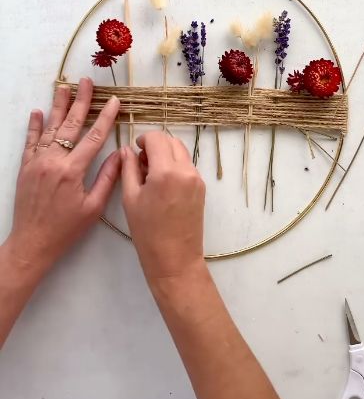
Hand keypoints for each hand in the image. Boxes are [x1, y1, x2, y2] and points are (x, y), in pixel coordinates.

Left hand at [6, 78, 120, 278]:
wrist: (32, 243)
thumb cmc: (66, 230)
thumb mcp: (93, 207)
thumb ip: (107, 179)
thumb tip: (119, 154)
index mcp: (73, 170)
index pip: (94, 136)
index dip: (106, 117)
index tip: (115, 101)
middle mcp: (54, 161)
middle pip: (70, 125)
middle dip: (81, 102)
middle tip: (86, 82)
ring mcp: (37, 162)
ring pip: (50, 128)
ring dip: (57, 106)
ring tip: (63, 87)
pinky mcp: (25, 167)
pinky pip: (30, 142)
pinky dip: (34, 126)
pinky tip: (37, 112)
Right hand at [121, 132, 205, 287]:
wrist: (175, 260)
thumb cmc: (147, 232)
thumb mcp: (130, 198)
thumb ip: (128, 168)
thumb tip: (126, 150)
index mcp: (166, 171)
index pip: (157, 138)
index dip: (143, 139)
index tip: (135, 150)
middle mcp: (185, 170)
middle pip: (171, 140)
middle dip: (155, 144)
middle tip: (141, 162)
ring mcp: (196, 178)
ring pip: (181, 151)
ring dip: (166, 153)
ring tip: (151, 174)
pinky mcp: (201, 187)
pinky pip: (187, 165)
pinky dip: (174, 165)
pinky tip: (163, 184)